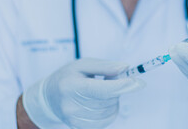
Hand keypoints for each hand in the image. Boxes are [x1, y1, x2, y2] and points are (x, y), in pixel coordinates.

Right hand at [22, 58, 144, 128]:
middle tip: (108, 80)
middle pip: (109, 100)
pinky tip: (100, 102)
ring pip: (111, 110)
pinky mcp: (81, 127)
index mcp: (71, 86)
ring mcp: (75, 120)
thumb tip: (125, 68)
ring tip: (100, 91)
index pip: (101, 90)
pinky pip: (107, 120)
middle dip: (116, 88)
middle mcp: (71, 106)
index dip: (122, 86)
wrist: (49, 97)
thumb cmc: (67, 77)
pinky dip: (110, 109)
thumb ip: (105, 66)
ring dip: (114, 99)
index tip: (138, 82)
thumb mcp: (83, 64)